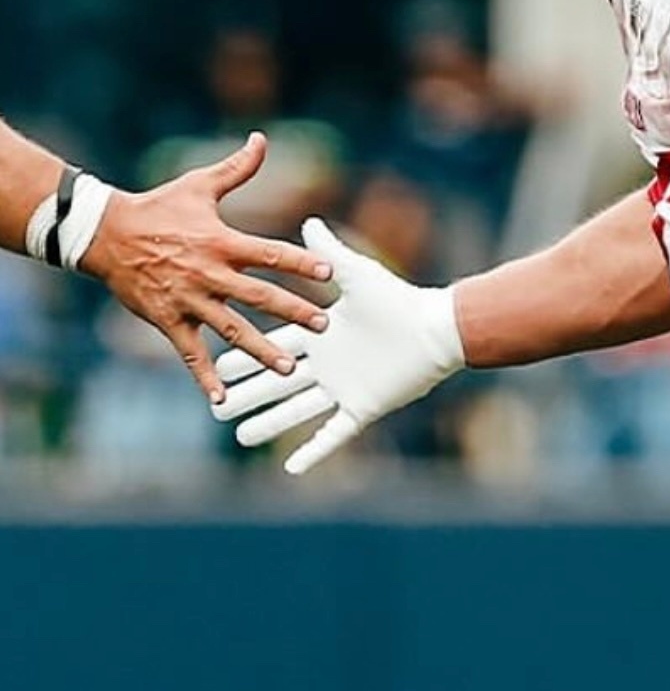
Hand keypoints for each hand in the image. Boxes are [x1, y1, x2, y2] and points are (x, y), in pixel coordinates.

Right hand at [81, 133, 333, 401]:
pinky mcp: (168, 320)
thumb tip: (262, 138)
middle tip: (323, 328)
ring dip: (261, 350)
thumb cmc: (159, 208)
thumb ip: (236, 168)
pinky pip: (190, 353)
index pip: (271, 253)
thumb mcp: (198, 185)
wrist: (107, 234)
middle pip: (259, 296)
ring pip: (231, 329)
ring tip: (289, 369)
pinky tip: (223, 400)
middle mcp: (210, 273)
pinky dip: (205, 377)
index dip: (301, 263)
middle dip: (293, 312)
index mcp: (222, 241)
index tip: (330, 274)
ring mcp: (189, 300)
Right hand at [212, 218, 464, 474]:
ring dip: (267, 423)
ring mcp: (343, 388)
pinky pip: (333, 435)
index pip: (273, 344)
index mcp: (321, 335)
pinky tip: (289, 469)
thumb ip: (327, 254)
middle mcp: (327, 365)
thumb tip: (307, 221)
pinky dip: (313, 452)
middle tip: (214, 405)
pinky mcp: (362, 409)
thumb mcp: (356, 275)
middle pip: (276, 381)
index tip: (215, 361)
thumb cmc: (399, 299)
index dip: (244, 354)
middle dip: (246, 393)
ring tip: (237, 434)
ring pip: (295, 410)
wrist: (434, 330)